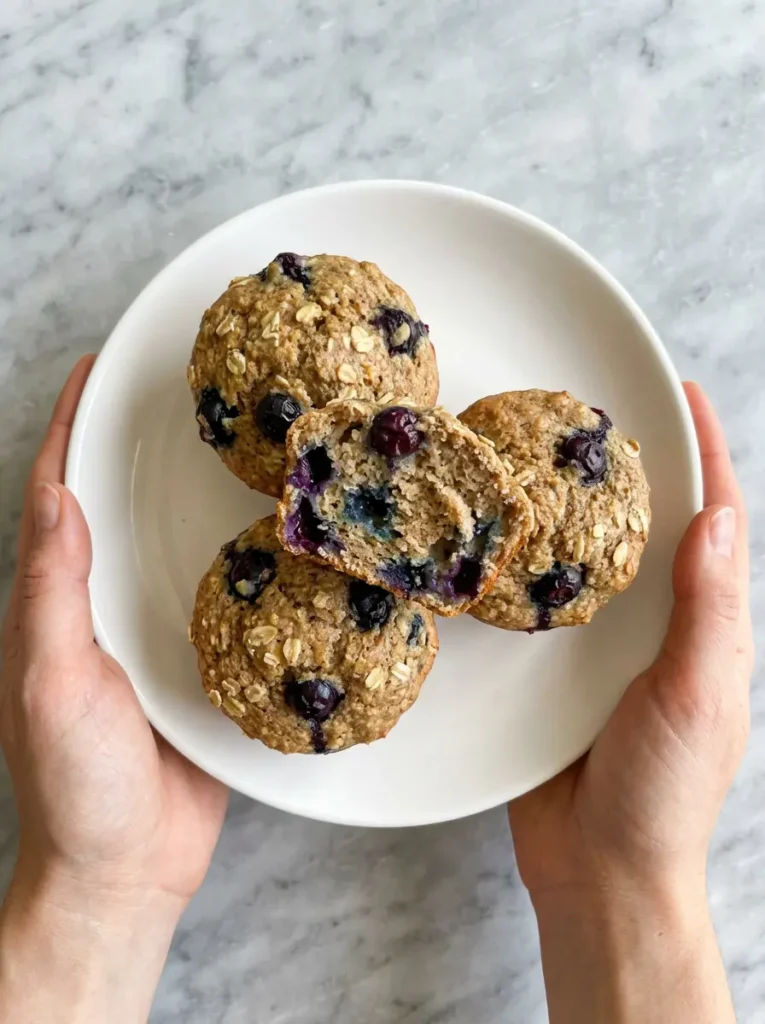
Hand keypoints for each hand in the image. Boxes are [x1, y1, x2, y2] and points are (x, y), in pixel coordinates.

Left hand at [0, 357, 227, 1021]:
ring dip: (197, 493)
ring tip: (242, 442)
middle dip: (140, 444)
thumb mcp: (50, 685)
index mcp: (55, 605)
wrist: (126, 872)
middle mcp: (102, 608)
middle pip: (119, 505)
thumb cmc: (76, 788)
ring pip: (175, 543)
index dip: (71, 429)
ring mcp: (153, 633)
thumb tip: (58, 495)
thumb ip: (52, 594)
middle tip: (187, 389)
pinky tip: (282, 534)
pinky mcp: (203, 660)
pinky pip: (224, 593)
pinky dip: (245, 555)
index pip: (56, 496)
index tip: (99, 370)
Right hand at [509, 383, 751, 1022]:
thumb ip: (708, 611)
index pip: (713, 523)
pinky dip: (525, 564)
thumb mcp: (698, 695)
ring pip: (587, 557)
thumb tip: (716, 516)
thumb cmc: (663, 793)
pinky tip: (494, 536)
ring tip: (534, 454)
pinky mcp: (548, 669)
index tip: (679, 396)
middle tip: (590, 409)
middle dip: (630, 465)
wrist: (598, 872)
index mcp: (705, 626)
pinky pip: (539, 602)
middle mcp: (654, 625)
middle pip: (647, 526)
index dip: (703, 456)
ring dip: (569, 507)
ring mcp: (599, 647)